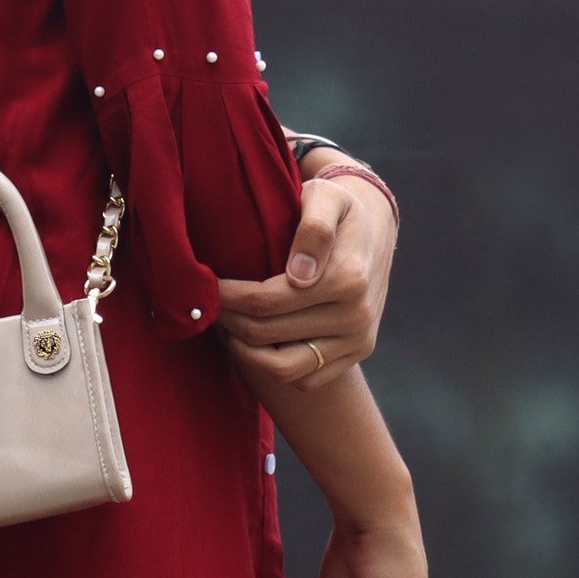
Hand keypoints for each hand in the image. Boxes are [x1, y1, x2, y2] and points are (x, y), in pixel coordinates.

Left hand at [214, 170, 396, 394]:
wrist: (374, 228)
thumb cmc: (337, 207)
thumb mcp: (326, 197)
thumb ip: (314, 228)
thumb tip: (300, 274)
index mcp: (347, 279)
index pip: (265, 301)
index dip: (226, 297)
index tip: (204, 286)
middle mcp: (356, 315)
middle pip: (266, 334)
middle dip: (227, 320)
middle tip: (208, 304)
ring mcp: (358, 340)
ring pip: (284, 369)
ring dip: (245, 352)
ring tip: (227, 325)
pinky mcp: (357, 354)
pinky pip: (306, 380)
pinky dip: (273, 367)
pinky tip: (254, 341)